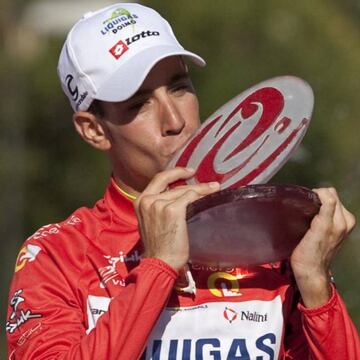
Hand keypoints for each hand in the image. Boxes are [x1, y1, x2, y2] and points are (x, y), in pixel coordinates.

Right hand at [134, 167, 219, 270]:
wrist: (160, 262)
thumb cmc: (158, 246)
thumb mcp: (150, 221)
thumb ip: (158, 206)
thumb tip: (179, 196)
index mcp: (140, 201)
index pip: (159, 179)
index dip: (175, 172)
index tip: (189, 172)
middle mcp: (148, 200)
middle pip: (174, 185)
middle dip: (194, 184)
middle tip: (210, 184)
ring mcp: (159, 204)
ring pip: (184, 191)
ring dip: (201, 190)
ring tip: (213, 189)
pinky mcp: (172, 210)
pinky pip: (190, 198)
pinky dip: (201, 196)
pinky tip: (209, 197)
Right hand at [290, 187, 355, 306]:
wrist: (310, 271)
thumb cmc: (309, 253)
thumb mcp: (318, 228)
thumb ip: (326, 209)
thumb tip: (325, 193)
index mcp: (343, 220)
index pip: (330, 194)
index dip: (315, 195)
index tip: (305, 204)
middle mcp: (345, 221)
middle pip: (331, 196)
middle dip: (318, 199)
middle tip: (306, 210)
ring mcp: (342, 225)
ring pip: (330, 202)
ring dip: (319, 204)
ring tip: (309, 215)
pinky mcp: (337, 229)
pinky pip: (329, 210)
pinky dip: (320, 210)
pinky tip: (313, 220)